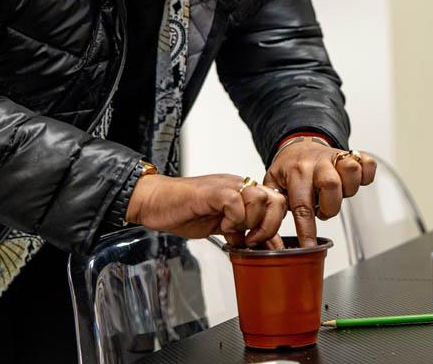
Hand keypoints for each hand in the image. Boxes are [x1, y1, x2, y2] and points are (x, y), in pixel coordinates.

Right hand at [126, 174, 287, 247]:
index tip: (261, 243)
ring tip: (234, 231)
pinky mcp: (212, 192)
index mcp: (243, 192)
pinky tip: (222, 226)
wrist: (155, 201)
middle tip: (251, 239)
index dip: (274, 224)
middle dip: (268, 225)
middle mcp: (238, 186)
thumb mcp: (222, 227)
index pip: (277, 202)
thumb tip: (266, 247)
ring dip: (250, 221)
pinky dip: (233, 219)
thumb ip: (243, 232)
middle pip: (275, 199)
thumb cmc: (184, 211)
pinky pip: (236, 201)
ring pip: (259, 198)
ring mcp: (226, 186)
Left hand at [264, 141, 376, 247]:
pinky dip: (366, 175)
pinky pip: (367, 164)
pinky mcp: (351, 155)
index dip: (307, 230)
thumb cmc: (288, 168)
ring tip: (337, 194)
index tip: (309, 246)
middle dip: (330, 206)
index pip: (302, 205)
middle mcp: (317, 163)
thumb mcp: (273, 184)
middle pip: (331, 184)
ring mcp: (336, 157)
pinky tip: (352, 181)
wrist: (299, 144)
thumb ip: (273, 208)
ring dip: (348, 190)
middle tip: (323, 210)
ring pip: (351, 171)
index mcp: (296, 172)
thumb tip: (271, 236)